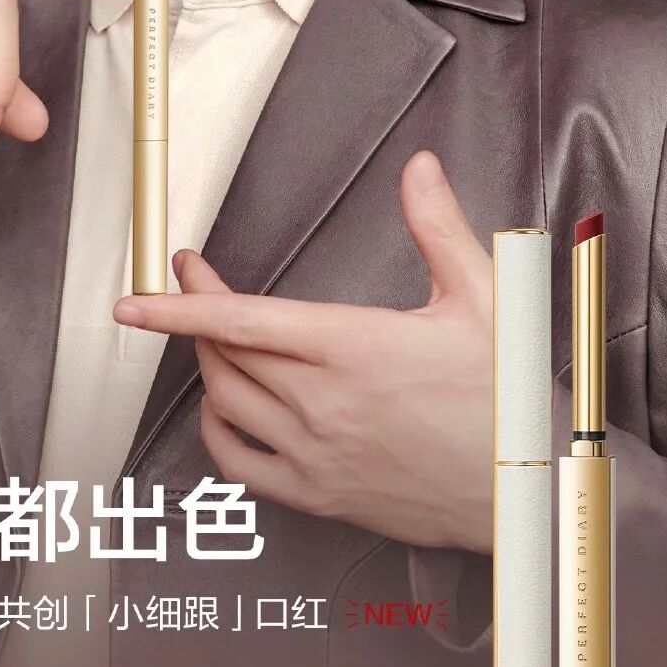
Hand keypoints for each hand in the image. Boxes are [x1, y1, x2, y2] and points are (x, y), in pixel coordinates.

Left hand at [112, 151, 493, 553]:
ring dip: (208, 360)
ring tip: (213, 328)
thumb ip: (439, 227)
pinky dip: (216, 430)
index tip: (138, 296)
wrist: (529, 494)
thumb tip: (419, 170)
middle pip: (227, 351)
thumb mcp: (485, 298)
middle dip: (196, 308)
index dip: (181, 304)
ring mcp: (316, 454)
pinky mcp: (320, 495)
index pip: (242, 319)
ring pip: (227, 400)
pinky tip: (221, 406)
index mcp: (353, 348)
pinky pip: (239, 464)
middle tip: (194, 274)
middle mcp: (323, 404)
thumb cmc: (508, 400)